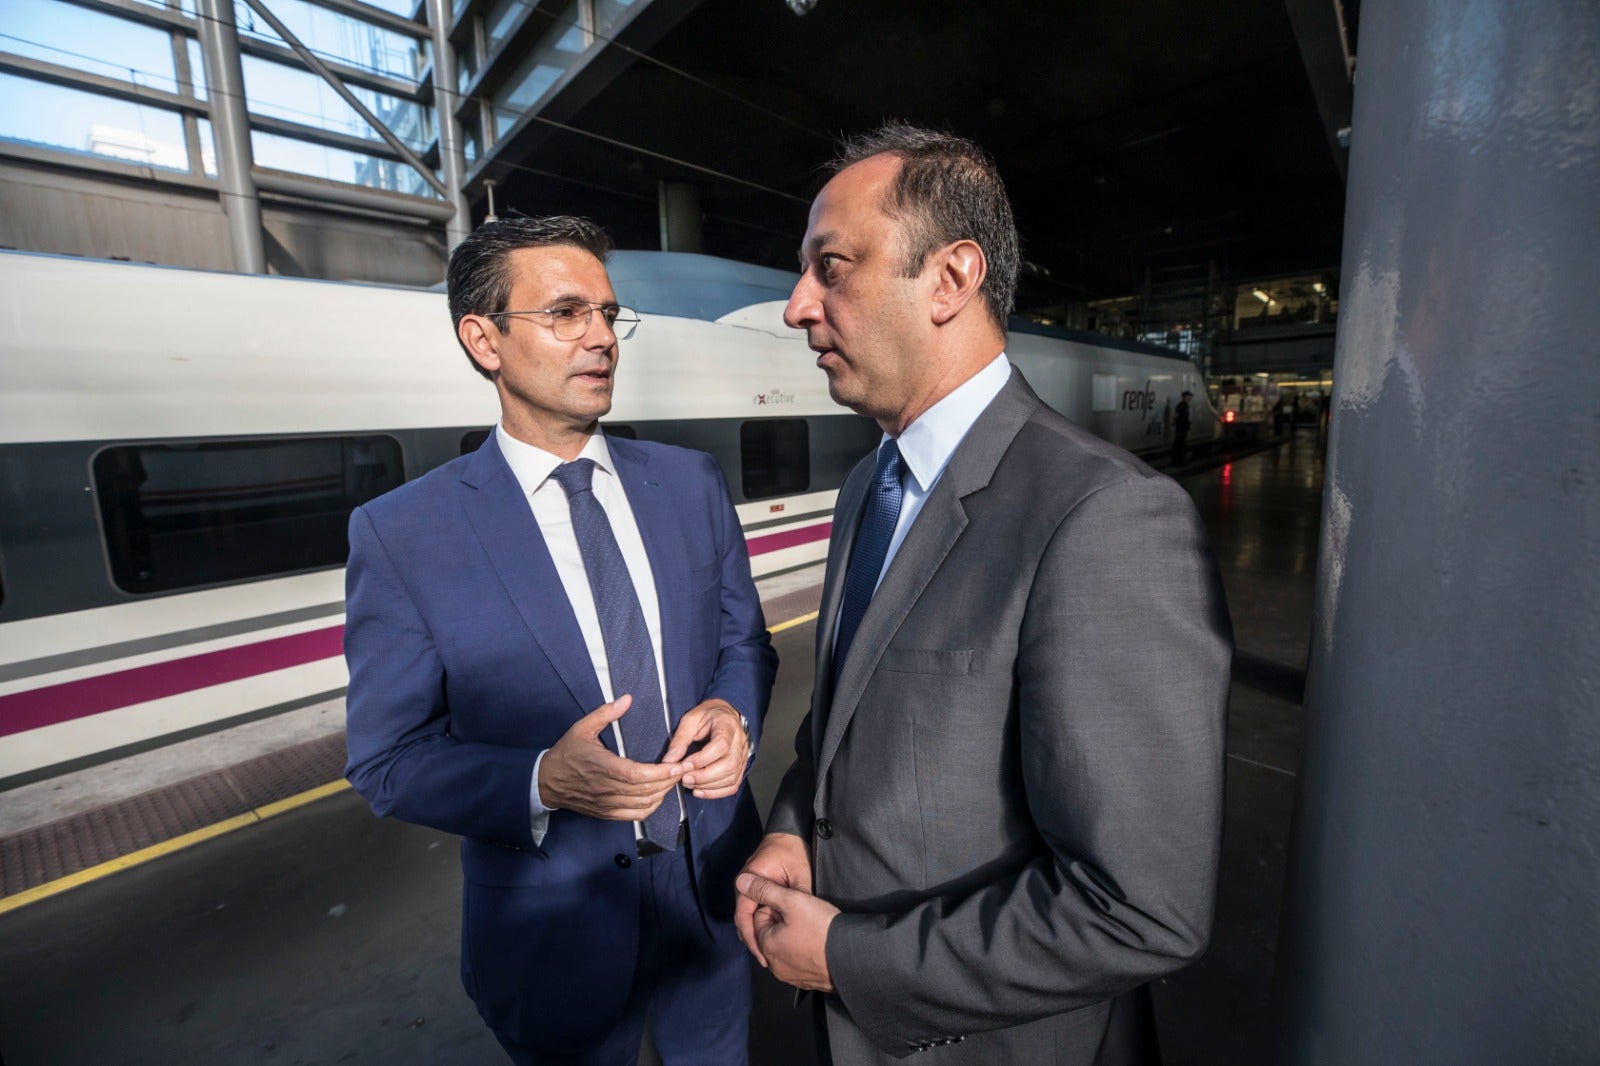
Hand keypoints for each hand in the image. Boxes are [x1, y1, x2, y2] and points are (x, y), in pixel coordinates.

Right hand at [538, 695, 683, 819]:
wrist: (547, 781)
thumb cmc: (566, 753)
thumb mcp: (582, 728)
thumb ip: (605, 713)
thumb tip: (627, 699)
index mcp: (602, 767)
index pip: (637, 775)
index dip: (660, 773)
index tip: (677, 765)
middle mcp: (606, 789)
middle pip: (645, 791)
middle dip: (668, 781)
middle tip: (683, 769)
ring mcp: (607, 804)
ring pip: (643, 805)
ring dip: (662, 794)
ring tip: (672, 779)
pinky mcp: (606, 813)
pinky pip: (634, 816)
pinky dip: (651, 807)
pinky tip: (658, 795)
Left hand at [663, 698, 748, 798]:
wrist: (724, 714)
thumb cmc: (707, 716)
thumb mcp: (690, 720)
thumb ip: (680, 739)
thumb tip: (670, 761)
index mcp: (727, 725)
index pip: (721, 746)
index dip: (702, 759)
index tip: (684, 765)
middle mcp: (739, 741)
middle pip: (729, 765)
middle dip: (704, 777)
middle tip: (684, 778)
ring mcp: (743, 755)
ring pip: (732, 777)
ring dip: (708, 786)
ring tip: (689, 783)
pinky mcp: (741, 766)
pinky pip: (733, 785)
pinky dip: (716, 792)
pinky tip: (700, 791)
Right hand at [734, 833, 811, 966]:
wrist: (789, 832)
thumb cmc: (795, 849)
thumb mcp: (800, 874)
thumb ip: (795, 896)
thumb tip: (794, 921)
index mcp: (751, 876)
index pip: (744, 914)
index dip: (751, 937)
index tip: (762, 954)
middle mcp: (744, 881)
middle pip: (742, 918)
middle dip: (753, 940)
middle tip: (766, 960)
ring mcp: (748, 883)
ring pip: (747, 915)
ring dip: (756, 933)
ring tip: (768, 953)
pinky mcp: (755, 886)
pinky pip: (752, 908)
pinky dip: (759, 923)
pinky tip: (770, 936)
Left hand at [736, 871, 838, 991]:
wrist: (853, 958)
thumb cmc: (822, 928)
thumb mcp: (792, 900)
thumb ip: (764, 889)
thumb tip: (741, 882)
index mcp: (766, 946)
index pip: (760, 916)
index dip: (777, 904)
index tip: (795, 903)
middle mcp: (773, 966)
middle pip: (771, 933)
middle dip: (783, 921)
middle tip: (805, 913)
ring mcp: (790, 976)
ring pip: (784, 947)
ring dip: (793, 935)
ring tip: (813, 926)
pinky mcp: (806, 982)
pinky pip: (798, 961)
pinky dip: (803, 950)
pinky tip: (818, 942)